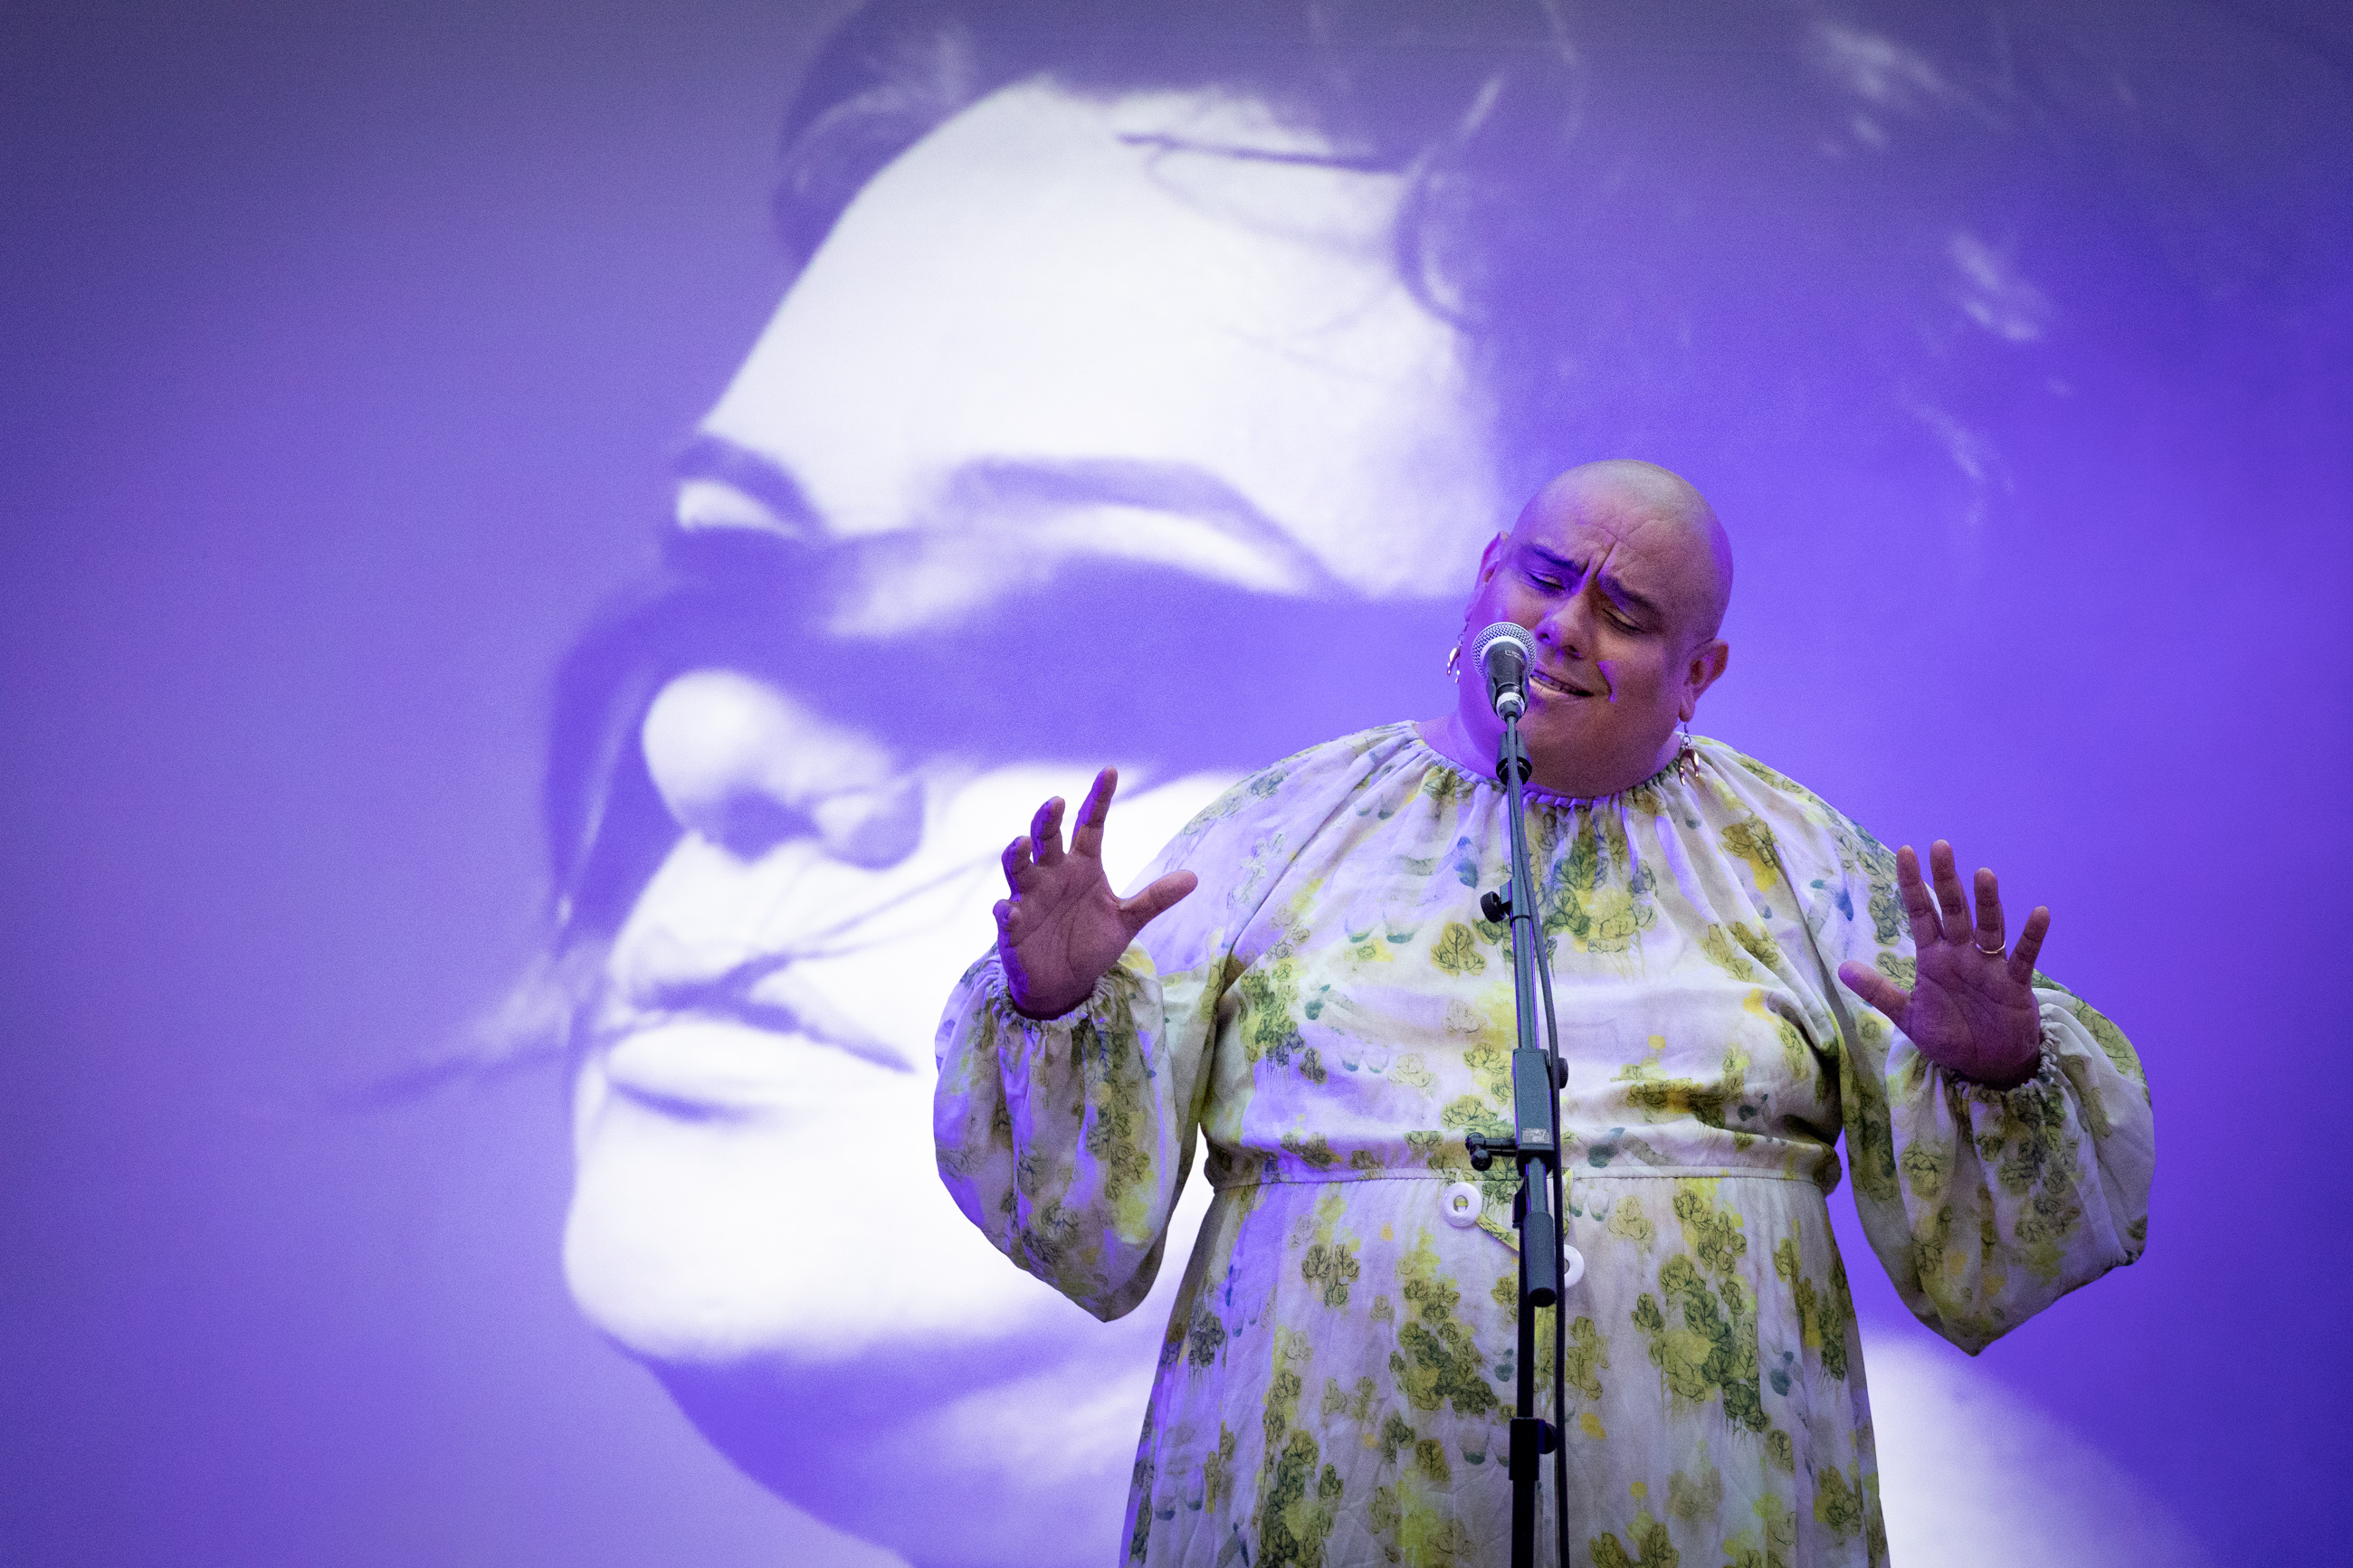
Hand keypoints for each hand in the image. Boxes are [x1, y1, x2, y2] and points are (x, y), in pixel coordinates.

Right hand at [995, 767, 1197, 1018]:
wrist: (1064, 983)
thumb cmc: (1091, 943)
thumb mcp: (1127, 920)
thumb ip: (1154, 899)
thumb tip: (1194, 877)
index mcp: (1082, 866)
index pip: (1090, 825)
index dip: (1099, 799)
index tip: (1109, 771)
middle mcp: (1053, 874)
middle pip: (1047, 839)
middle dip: (1047, 820)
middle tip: (1056, 802)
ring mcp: (1030, 898)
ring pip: (1018, 868)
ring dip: (1017, 855)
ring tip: (1021, 843)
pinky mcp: (1013, 927)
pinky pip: (1006, 914)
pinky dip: (1005, 911)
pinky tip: (1008, 910)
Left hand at [1837, 840, 2049, 1087]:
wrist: (1986, 1066)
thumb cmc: (1949, 1036)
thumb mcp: (1908, 1016)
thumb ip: (1879, 991)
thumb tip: (1841, 968)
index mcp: (1934, 957)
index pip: (1921, 913)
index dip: (1913, 885)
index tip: (1905, 852)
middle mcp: (1962, 953)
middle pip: (1954, 910)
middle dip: (1947, 880)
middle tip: (1940, 846)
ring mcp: (1990, 966)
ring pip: (1989, 927)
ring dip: (1988, 902)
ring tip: (1984, 874)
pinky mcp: (2015, 984)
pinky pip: (2025, 957)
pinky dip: (2032, 937)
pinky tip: (2039, 913)